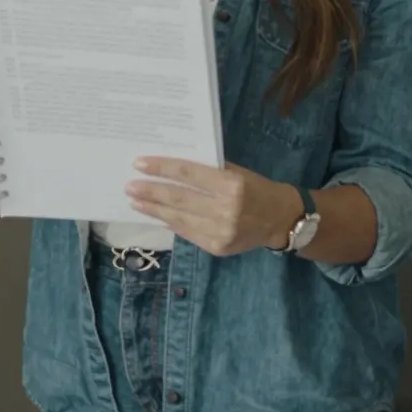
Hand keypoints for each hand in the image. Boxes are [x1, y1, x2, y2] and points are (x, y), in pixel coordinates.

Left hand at [125, 159, 301, 255]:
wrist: (281, 219)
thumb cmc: (257, 188)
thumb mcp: (237, 172)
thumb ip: (208, 171)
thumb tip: (171, 169)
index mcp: (232, 184)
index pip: (189, 173)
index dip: (162, 168)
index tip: (140, 164)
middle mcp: (226, 209)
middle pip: (179, 198)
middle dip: (151, 192)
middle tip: (130, 186)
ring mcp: (220, 231)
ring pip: (178, 218)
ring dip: (154, 210)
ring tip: (136, 202)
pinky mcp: (217, 247)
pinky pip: (187, 233)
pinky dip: (170, 224)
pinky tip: (157, 216)